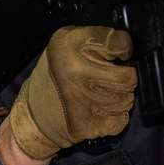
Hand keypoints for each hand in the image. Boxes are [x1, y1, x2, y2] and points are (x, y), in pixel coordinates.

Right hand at [9, 25, 136, 159]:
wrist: (35, 112)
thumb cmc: (56, 72)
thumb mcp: (67, 42)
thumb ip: (97, 38)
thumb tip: (128, 46)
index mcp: (69, 47)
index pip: (118, 43)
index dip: (123, 48)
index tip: (119, 53)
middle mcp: (77, 74)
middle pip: (128, 77)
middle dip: (126, 77)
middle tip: (113, 77)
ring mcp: (84, 102)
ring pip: (127, 99)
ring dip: (121, 96)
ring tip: (104, 93)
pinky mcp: (90, 125)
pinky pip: (121, 119)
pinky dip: (116, 115)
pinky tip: (102, 109)